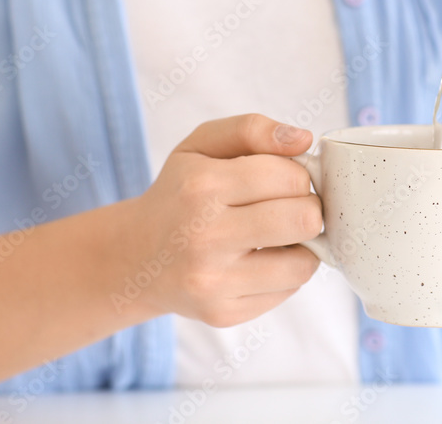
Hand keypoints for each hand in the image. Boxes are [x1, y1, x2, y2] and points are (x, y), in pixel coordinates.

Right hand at [126, 114, 321, 326]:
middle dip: (306, 208)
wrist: (135, 256)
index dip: (298, 175)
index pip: (291, 177)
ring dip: (302, 245)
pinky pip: (288, 290)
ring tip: (277, 235)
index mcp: (202, 186)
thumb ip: (253, 129)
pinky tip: (260, 259)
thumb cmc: (179, 192)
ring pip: (303, 263)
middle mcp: (205, 237)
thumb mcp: (202, 144)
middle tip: (287, 207)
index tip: (284, 180)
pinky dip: (285, 272)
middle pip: (304, 219)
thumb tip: (303, 139)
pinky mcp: (223, 313)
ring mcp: (213, 281)